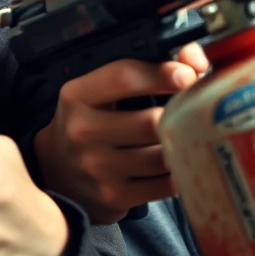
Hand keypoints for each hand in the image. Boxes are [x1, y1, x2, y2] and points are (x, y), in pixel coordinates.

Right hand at [34, 43, 208, 223]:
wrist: (57, 168)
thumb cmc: (89, 120)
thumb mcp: (101, 90)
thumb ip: (144, 69)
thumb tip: (195, 59)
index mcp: (78, 96)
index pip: (124, 77)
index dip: (162, 74)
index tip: (188, 75)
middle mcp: (82, 131)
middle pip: (151, 121)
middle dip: (181, 115)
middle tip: (197, 110)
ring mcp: (97, 168)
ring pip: (162, 156)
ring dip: (181, 146)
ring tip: (186, 136)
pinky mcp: (114, 196)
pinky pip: (164, 185)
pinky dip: (179, 173)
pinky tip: (177, 162)